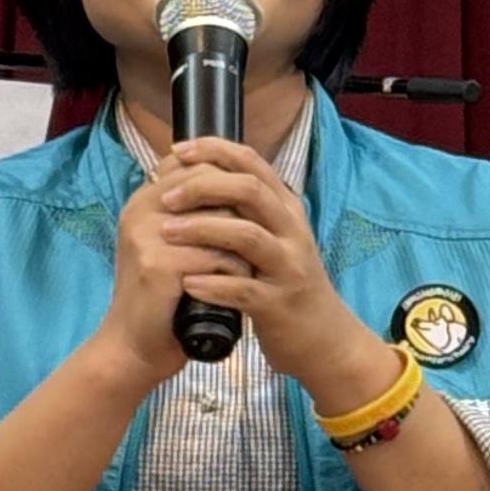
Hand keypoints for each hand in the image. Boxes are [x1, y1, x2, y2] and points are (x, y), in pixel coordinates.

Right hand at [96, 166, 226, 396]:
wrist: (135, 347)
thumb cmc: (162, 299)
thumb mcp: (170, 247)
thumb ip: (192, 217)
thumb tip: (235, 187)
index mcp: (143, 200)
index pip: (192, 164)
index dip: (227, 182)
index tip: (247, 211)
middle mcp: (141, 209)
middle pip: (209, 183)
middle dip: (241, 209)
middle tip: (257, 237)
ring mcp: (147, 235)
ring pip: (220, 218)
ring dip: (243, 242)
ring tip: (249, 263)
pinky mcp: (158, 265)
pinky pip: (218, 256)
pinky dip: (237, 272)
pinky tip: (239, 286)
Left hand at [150, 138, 407, 420]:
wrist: (324, 340)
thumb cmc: (286, 286)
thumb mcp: (275, 239)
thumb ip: (247, 210)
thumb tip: (199, 177)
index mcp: (286, 209)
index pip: (252, 163)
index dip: (213, 150)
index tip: (176, 151)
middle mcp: (292, 232)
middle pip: (249, 190)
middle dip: (202, 186)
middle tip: (164, 197)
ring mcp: (288, 267)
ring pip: (246, 235)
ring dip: (202, 230)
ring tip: (166, 233)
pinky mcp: (279, 304)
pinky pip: (244, 289)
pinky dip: (213, 284)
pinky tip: (187, 282)